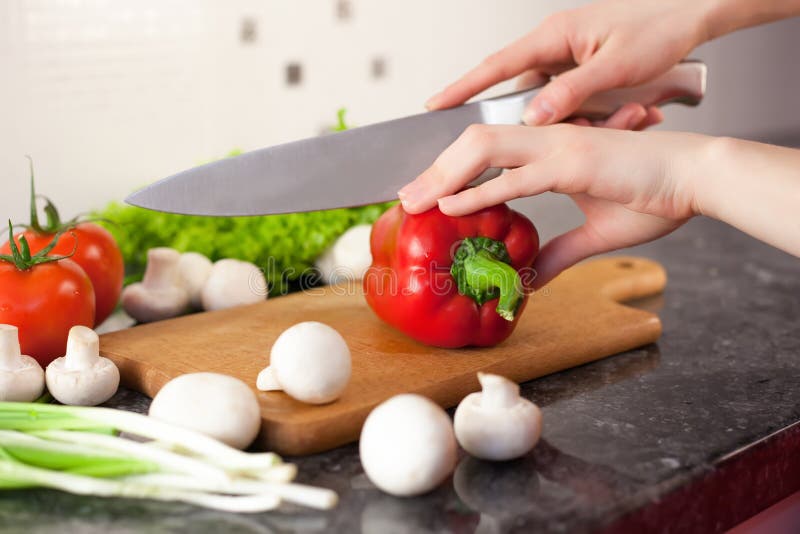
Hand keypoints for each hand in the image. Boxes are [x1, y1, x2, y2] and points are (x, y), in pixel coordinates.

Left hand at [398, 125, 709, 286]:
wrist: (696, 179)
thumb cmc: (654, 195)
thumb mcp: (596, 232)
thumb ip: (561, 252)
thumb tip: (534, 277)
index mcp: (550, 149)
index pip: (487, 152)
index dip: (451, 169)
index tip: (425, 195)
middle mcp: (548, 140)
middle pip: (473, 143)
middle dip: (433, 169)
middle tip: (403, 198)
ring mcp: (559, 147)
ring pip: (484, 149)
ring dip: (443, 175)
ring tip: (414, 201)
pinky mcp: (573, 163)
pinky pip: (516, 177)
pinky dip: (479, 191)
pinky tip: (451, 205)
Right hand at [426, 0, 710, 124]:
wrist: (692, 14)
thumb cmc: (660, 28)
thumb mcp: (616, 64)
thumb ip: (573, 92)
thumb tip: (532, 117)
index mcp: (554, 36)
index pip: (496, 66)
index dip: (462, 88)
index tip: (434, 106)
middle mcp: (554, 46)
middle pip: (510, 88)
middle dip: (493, 119)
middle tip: (474, 147)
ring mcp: (566, 59)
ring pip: (539, 100)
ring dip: (544, 124)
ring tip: (555, 140)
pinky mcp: (580, 71)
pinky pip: (562, 100)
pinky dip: (570, 119)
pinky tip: (591, 128)